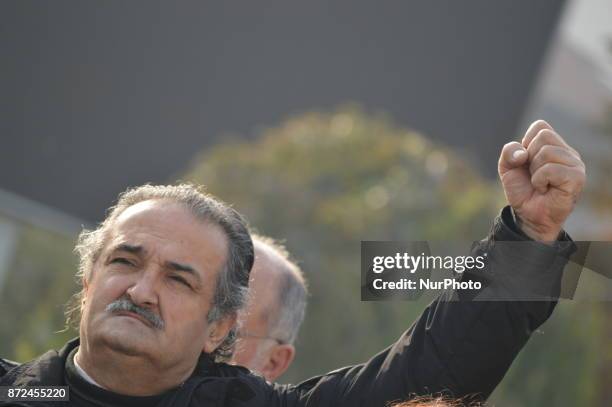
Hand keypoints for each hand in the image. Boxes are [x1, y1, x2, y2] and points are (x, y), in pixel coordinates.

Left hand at [498, 120, 585, 240]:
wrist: (528, 215)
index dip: (525, 144)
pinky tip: (544, 189)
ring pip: (547, 152)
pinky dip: (540, 180)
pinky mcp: (577, 178)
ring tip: (540, 183)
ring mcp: (575, 164)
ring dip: (535, 171)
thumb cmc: (523, 190)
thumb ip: (509, 152)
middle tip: (534, 175)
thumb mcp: (507, 168)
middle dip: (529, 158)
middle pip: (543, 137)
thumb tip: (522, 153)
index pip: (540, 126)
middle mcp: (568, 152)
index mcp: (554, 145)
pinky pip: (551, 169)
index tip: (526, 162)